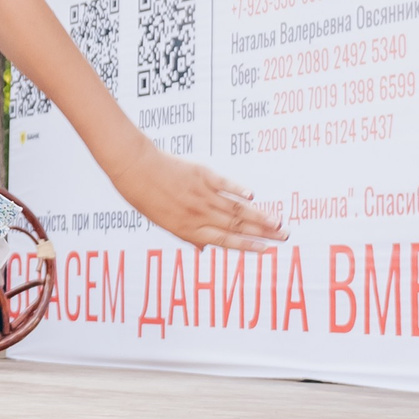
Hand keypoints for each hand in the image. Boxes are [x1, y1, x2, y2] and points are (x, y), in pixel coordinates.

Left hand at [109, 146, 284, 251]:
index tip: (267, 250)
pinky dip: (238, 189)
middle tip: (285, 236)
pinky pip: (224, 184)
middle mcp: (198, 214)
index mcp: (188, 229)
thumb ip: (187, 234)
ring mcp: (200, 194)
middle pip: (237, 225)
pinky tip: (253, 195)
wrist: (133, 168)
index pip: (225, 241)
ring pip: (235, 207)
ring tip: (278, 221)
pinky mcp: (201, 174)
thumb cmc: (145, 196)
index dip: (248, 246)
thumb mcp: (163, 222)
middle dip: (263, 233)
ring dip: (259, 215)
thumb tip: (204, 249)